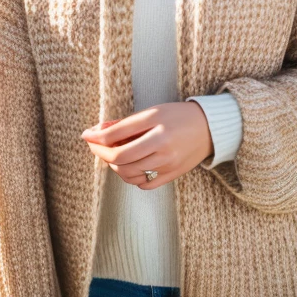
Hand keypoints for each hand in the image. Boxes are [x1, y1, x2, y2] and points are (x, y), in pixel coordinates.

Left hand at [80, 102, 212, 189]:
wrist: (210, 127)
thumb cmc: (178, 116)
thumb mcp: (153, 112)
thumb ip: (126, 123)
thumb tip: (98, 131)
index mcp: (155, 120)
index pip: (116, 134)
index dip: (96, 137)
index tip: (86, 136)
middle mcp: (161, 141)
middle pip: (120, 157)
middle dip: (101, 154)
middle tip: (96, 148)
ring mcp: (168, 160)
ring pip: (129, 172)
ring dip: (115, 167)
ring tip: (115, 157)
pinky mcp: (173, 174)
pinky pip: (144, 184)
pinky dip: (132, 178)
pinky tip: (132, 169)